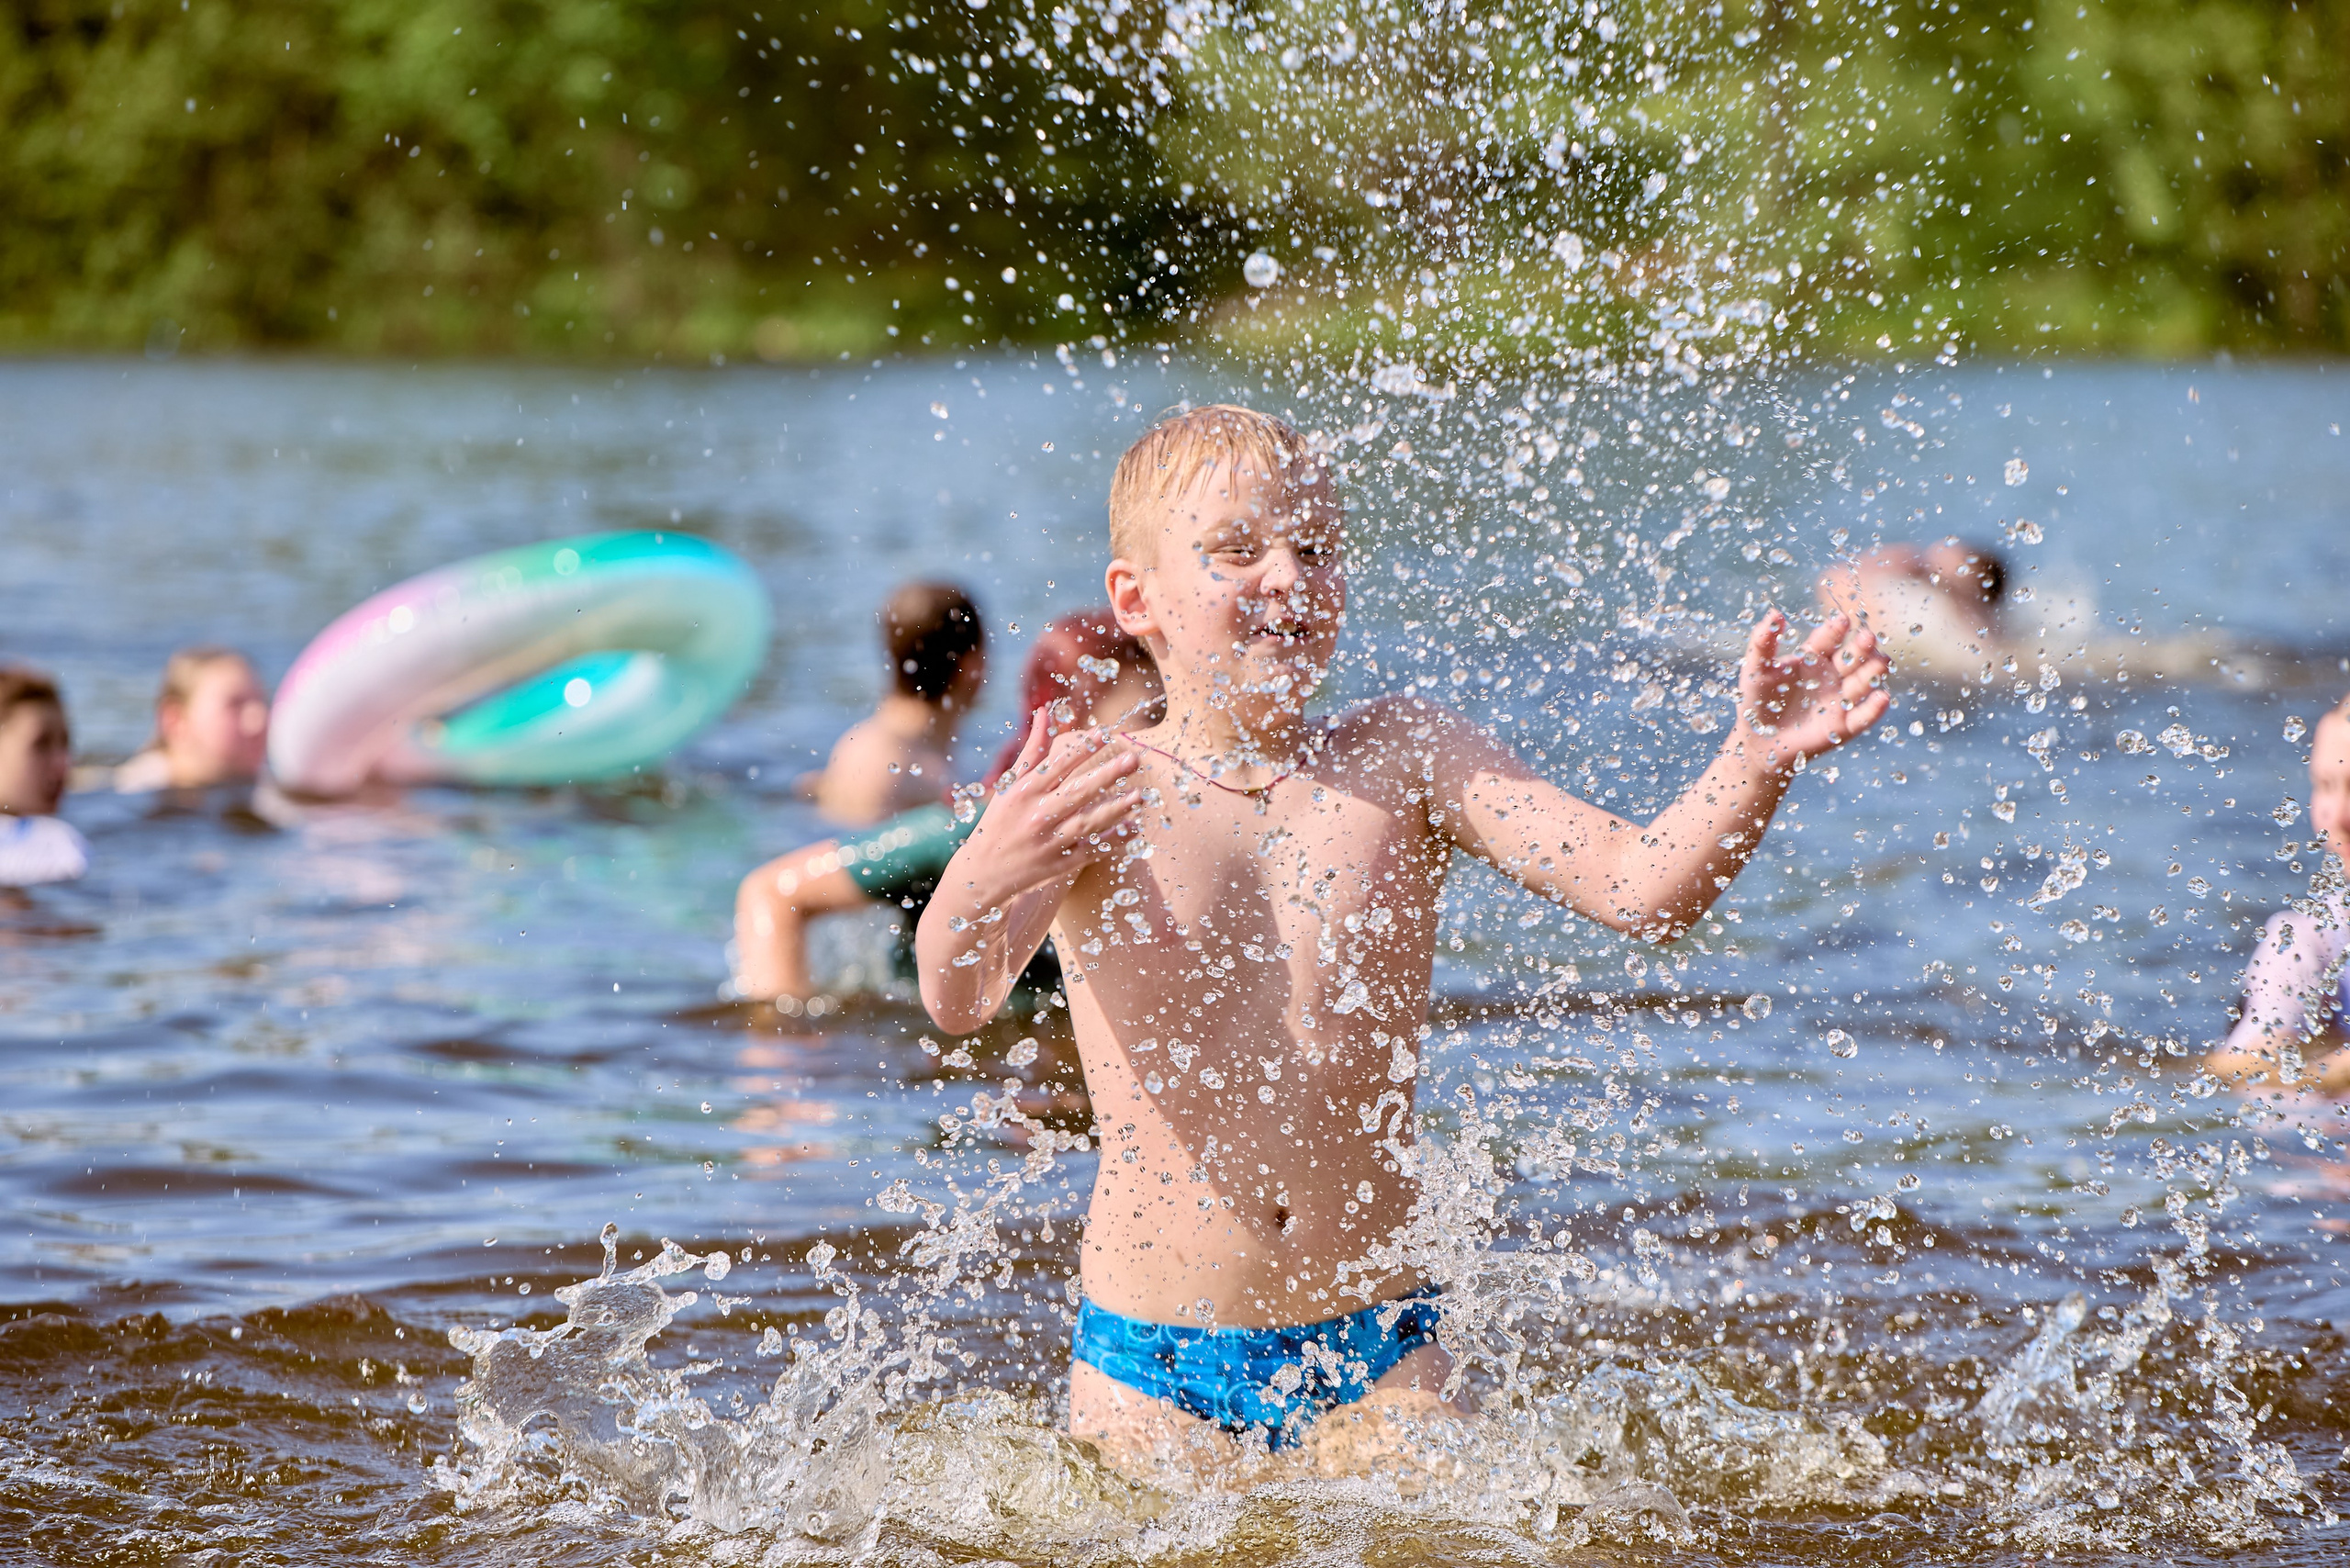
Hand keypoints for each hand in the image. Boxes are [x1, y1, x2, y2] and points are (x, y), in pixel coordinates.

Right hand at [957, 709, 1143, 906]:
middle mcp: (1037, 815)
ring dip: (1115, 809)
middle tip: (1133, 758)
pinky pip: (1090, 851)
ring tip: (1139, 795)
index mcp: (1025, 792)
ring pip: (1087, 822)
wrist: (984, 871)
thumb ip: (1032, 750)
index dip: (1082, 748)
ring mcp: (1049, 841)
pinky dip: (1111, 842)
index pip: (1058, 765)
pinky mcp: (1059, 865)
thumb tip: (1045, 712)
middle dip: (1107, 774)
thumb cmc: (1001, 819)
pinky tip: (1132, 828)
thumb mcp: (1011, 784)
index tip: (1106, 732)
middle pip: (1078, 791)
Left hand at [1736, 609, 1890, 768]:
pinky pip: (1863, 716)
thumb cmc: (1757, 701)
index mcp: (1814, 657)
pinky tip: (1881, 697)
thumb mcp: (1755, 669)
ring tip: (1881, 662)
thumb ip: (1763, 642)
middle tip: (1867, 637)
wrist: (1759, 741)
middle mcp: (1833, 675)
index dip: (1835, 630)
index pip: (1828, 640)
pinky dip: (1874, 708)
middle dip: (1861, 647)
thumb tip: (1775, 613)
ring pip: (1863, 682)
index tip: (1842, 621)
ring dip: (1873, 672)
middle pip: (1852, 657)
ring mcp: (1841, 699)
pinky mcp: (1845, 726)